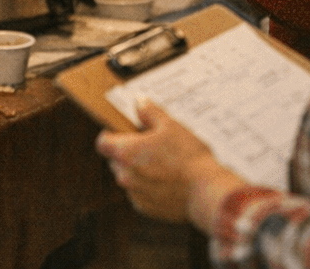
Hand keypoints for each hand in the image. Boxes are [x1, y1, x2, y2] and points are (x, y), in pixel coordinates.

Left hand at [96, 102, 246, 227]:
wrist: (207, 192)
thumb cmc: (188, 157)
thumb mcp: (170, 126)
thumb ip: (150, 112)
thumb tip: (139, 101)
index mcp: (125, 152)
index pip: (102, 142)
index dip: (112, 135)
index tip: (126, 133)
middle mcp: (123, 175)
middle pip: (116, 159)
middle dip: (129, 153)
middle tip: (152, 147)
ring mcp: (133, 193)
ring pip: (128, 177)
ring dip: (139, 171)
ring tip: (164, 165)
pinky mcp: (145, 208)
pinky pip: (140, 193)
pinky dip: (149, 187)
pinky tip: (168, 182)